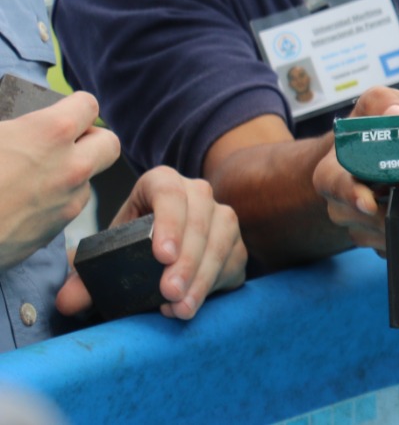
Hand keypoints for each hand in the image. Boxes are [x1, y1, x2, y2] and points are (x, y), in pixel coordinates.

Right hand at [0, 91, 119, 272]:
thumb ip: (7, 122)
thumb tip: (12, 124)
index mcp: (52, 132)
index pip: (88, 104)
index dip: (74, 105)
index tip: (62, 111)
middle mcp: (71, 167)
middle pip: (109, 143)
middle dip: (90, 139)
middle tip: (63, 142)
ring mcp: (66, 202)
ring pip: (88, 180)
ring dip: (70, 174)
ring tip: (33, 176)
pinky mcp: (55, 232)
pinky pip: (66, 209)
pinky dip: (53, 203)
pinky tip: (22, 203)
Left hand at [57, 166, 245, 319]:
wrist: (158, 252)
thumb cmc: (129, 247)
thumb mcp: (105, 255)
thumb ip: (83, 279)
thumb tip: (68, 301)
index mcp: (160, 184)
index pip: (169, 191)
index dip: (170, 221)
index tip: (162, 256)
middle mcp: (196, 193)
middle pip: (201, 217)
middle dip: (187, 259)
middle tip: (170, 293)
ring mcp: (220, 216)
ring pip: (223, 238)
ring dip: (203, 275)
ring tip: (181, 307)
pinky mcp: (236, 242)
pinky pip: (234, 259)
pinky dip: (215, 283)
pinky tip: (194, 303)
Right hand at [311, 86, 398, 260]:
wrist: (369, 153)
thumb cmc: (370, 129)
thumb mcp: (373, 106)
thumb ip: (383, 105)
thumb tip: (398, 115)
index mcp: (335, 173)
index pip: (337, 185)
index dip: (351, 194)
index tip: (369, 203)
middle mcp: (348, 207)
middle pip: (371, 225)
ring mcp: (370, 227)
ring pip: (398, 243)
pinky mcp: (395, 238)